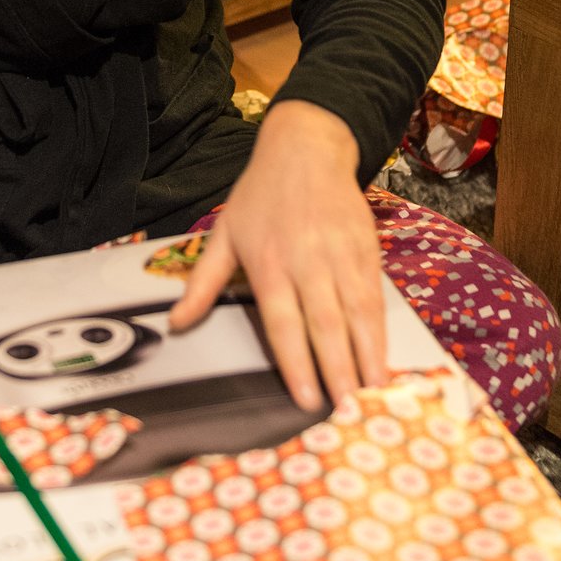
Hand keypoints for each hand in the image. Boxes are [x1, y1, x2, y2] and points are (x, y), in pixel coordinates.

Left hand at [167, 100, 390, 409]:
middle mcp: (307, 262)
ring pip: (357, 313)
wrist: (306, 149)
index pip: (283, 322)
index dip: (297, 363)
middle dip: (338, 370)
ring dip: (367, 356)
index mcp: (268, 263)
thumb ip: (203, 283)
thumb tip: (176, 324)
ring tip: (373, 393)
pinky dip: (381, 330)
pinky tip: (384, 358)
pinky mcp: (366, 249)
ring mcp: (341, 255)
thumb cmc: (259, 196)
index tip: (306, 400)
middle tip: (348, 411)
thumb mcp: (223, 234)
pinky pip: (376, 297)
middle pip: (325, 324)